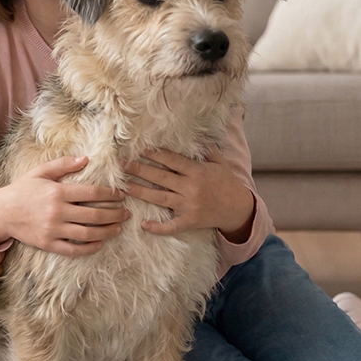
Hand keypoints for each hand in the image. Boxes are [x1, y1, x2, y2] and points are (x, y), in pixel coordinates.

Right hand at [0, 155, 127, 257]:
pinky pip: (74, 249)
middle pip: (95, 215)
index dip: (110, 194)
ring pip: (88, 233)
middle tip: (126, 212)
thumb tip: (86, 159)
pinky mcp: (48, 244)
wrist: (1, 212)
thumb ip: (63, 164)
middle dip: (115, 214)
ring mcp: (53, 230)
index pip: (92, 193)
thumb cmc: (22, 189)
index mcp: (57, 192)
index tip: (121, 194)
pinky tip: (100, 243)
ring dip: (107, 231)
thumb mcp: (40, 172)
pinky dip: (90, 248)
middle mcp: (57, 212)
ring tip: (118, 227)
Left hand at [123, 145, 253, 240]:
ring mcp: (189, 206)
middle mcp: (191, 188)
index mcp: (197, 171)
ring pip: (160, 198)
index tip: (138, 149)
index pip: (172, 160)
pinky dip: (158, 227)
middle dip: (139, 170)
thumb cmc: (226, 182)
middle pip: (160, 177)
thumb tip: (196, 133)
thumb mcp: (219, 162)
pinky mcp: (190, 222)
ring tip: (123, 187)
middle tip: (121, 165)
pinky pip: (172, 226)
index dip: (154, 154)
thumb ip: (206, 148)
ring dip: (140, 192)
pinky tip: (143, 225)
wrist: (238, 208)